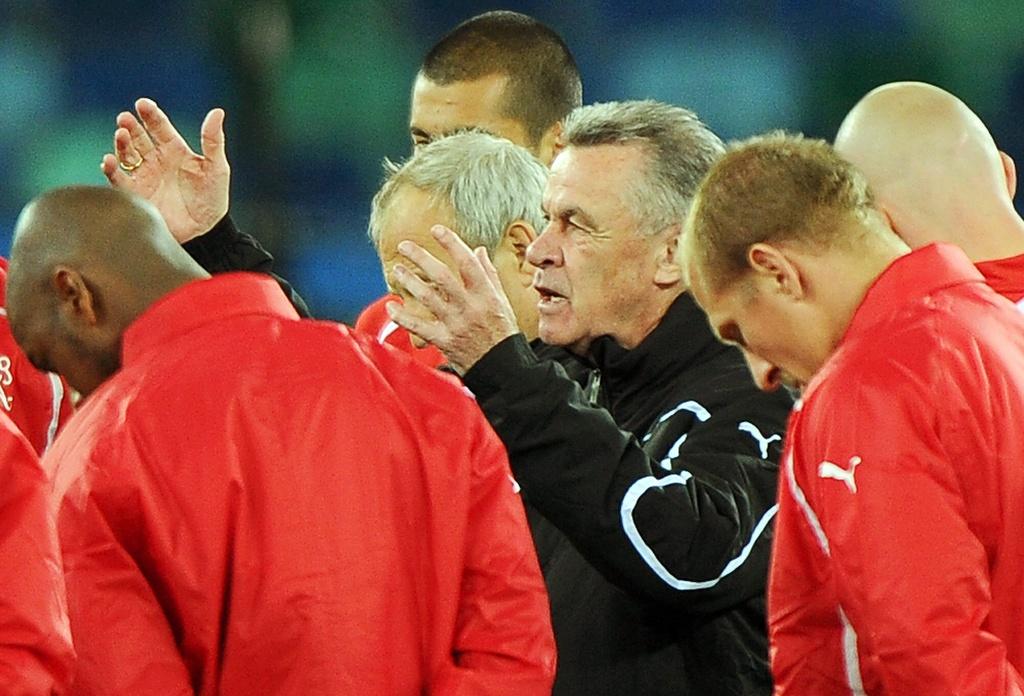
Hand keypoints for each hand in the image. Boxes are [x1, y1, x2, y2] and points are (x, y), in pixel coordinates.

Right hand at [101, 98, 229, 242]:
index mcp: (175, 150)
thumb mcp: (217, 168)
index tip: (142, 104)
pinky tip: (108, 161)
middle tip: (126, 119)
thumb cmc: (213, 200)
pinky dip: (110, 169)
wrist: (204, 233)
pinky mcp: (135, 194)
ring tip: (121, 134)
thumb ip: (213, 140)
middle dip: (131, 127)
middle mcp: (156, 160)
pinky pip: (118, 178)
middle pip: (139, 137)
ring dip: (121, 143)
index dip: (151, 115)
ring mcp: (144, 176)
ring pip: (126, 154)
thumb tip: (218, 111)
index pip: (160, 127)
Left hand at [387, 226, 519, 374]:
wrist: (503, 368)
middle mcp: (471, 307)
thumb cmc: (503, 333)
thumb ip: (489, 274)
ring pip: (427, 298)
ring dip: (409, 282)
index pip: (468, 263)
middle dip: (421, 257)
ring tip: (397, 270)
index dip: (451, 244)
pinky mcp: (445, 341)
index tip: (437, 230)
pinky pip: (419, 327)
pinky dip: (402, 317)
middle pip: (442, 276)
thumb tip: (478, 250)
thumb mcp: (502, 301)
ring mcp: (456, 325)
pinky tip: (391, 306)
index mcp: (487, 295)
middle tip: (405, 245)